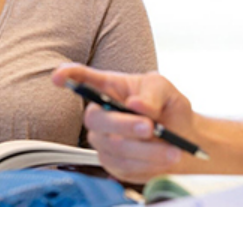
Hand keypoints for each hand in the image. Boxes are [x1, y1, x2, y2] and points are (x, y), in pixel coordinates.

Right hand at [51, 63, 197, 183]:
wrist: (184, 143)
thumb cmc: (169, 110)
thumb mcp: (166, 91)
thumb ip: (153, 94)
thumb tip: (136, 105)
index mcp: (110, 88)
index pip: (83, 79)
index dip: (68, 77)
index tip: (58, 76)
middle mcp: (101, 114)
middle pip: (95, 119)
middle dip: (124, 124)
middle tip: (151, 127)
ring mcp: (104, 140)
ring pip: (114, 146)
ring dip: (146, 149)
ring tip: (172, 150)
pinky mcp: (113, 163)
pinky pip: (124, 166)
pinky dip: (147, 164)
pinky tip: (164, 159)